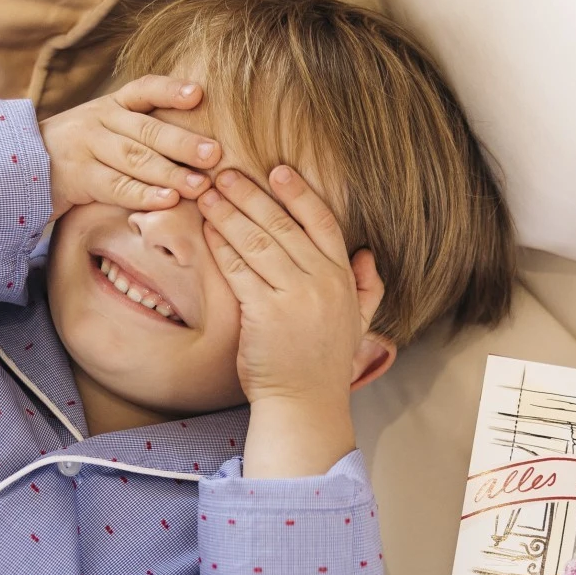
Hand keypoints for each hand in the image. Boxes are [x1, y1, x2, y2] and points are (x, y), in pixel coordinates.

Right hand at [40, 74, 219, 220]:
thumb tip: (193, 144)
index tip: (199, 94)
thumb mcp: (102, 131)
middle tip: (215, 154)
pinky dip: (143, 194)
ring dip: (170, 172)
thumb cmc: (75, 153)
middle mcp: (98, 120)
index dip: (170, 91)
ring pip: (134, 158)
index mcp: (110, 105)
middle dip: (184, 142)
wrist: (18, 168)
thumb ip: (137, 131)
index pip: (143, 89)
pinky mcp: (76, 176)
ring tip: (200, 185)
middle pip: (146, 129)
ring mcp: (85, 146)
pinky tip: (167, 201)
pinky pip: (115, 186)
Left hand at [199, 165, 388, 477]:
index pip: (322, 222)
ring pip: (256, 241)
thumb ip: (369, 288)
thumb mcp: (358, 324)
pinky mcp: (264, 312)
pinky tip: (206, 229)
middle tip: (224, 172)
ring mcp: (293, 296)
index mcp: (343, 279)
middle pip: (281, 225)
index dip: (299, 193)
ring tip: (207, 191)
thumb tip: (367, 254)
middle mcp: (321, 282)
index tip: (278, 170)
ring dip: (228, 212)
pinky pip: (238, 269)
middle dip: (250, 194)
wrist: (304, 404)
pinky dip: (221, 245)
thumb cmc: (323, 365)